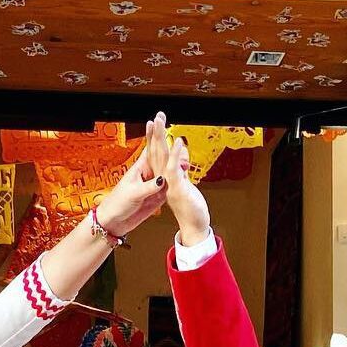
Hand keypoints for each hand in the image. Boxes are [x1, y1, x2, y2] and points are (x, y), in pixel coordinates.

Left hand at [93, 116, 169, 236]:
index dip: (154, 134)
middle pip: (160, 153)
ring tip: (180, 144)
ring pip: (167, 168)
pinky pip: (169, 184)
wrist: (115, 221)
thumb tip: (163, 180)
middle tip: (165, 122)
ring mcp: (153, 184)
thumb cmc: (118, 204)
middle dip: (163, 138)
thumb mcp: (134, 194)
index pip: (150, 148)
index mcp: (140, 170)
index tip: (158, 121)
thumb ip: (149, 187)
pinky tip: (182, 170)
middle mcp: (148, 174)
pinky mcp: (156, 196)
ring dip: (174, 156)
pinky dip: (176, 177)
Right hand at [145, 113, 210, 242]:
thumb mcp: (185, 189)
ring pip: (162, 157)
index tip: (152, 125)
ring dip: (161, 139)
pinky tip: (177, 141)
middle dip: (155, 134)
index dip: (154, 140)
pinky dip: (176, 154)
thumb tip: (181, 166)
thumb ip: (181, 176)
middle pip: (157, 153)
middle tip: (155, 117)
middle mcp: (164, 181)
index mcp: (165, 179)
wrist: (193, 228)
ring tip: (160, 122)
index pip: (157, 155)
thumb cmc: (191, 211)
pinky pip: (174, 169)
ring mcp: (169, 185)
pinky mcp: (177, 189)